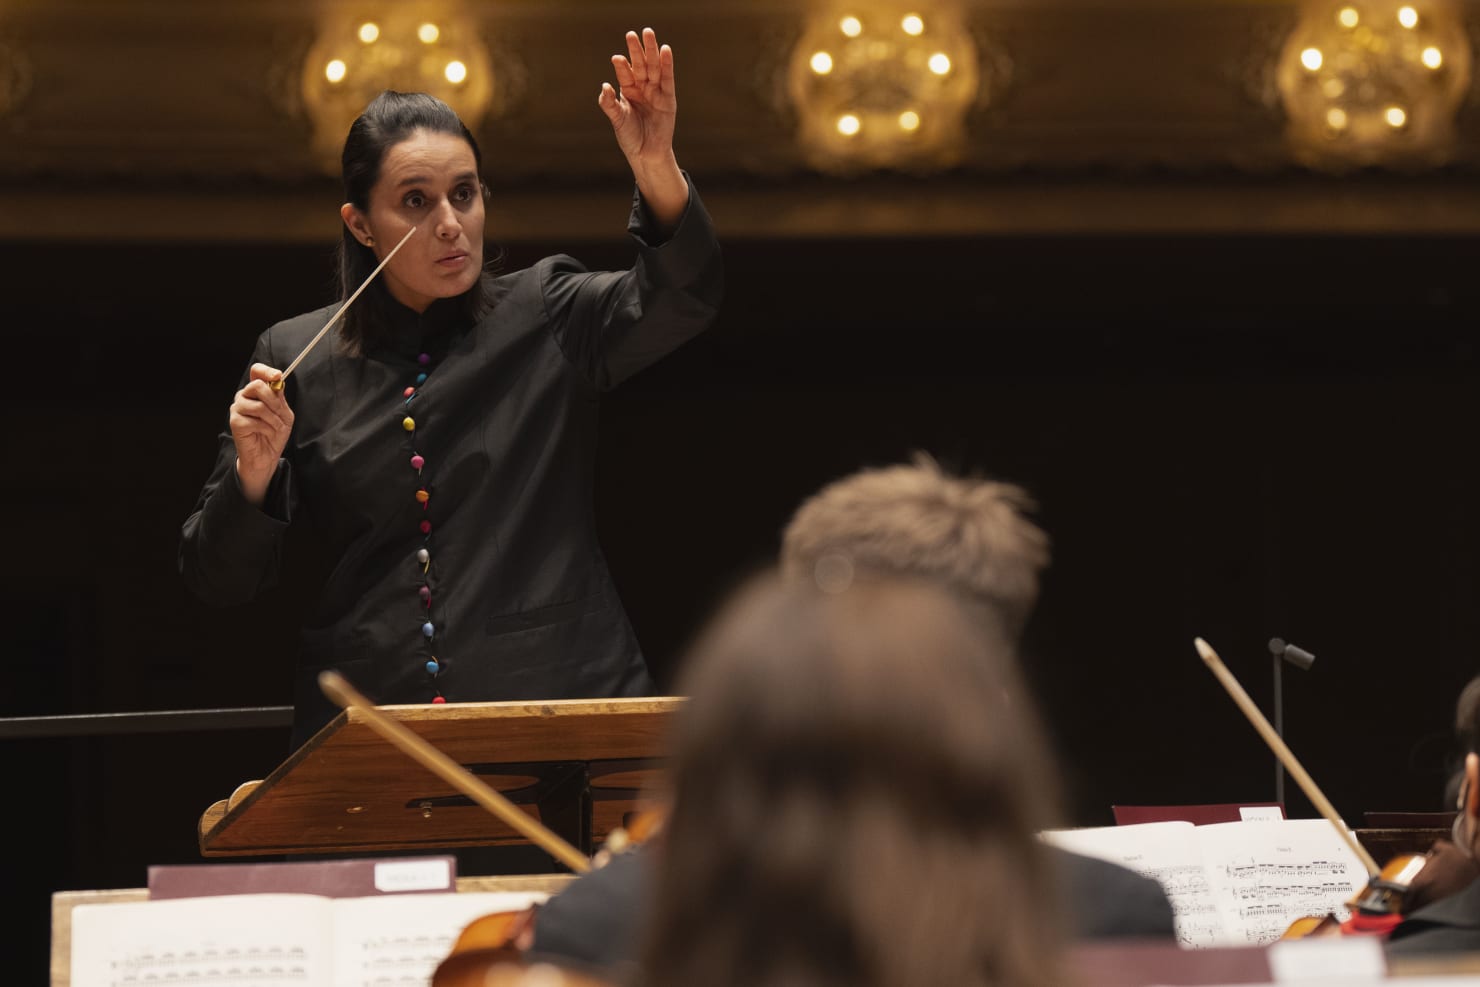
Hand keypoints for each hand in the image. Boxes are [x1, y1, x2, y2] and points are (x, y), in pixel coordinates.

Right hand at [230, 363, 293, 506]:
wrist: (266, 455)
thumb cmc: (274, 433)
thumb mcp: (284, 413)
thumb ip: (280, 398)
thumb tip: (277, 382)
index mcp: (256, 391)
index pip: (256, 371)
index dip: (266, 371)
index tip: (278, 376)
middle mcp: (244, 396)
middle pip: (256, 385)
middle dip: (274, 401)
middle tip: (281, 414)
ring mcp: (237, 408)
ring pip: (258, 405)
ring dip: (273, 419)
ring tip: (276, 428)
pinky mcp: (235, 422)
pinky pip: (255, 420)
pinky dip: (267, 428)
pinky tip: (267, 434)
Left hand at [599, 28, 676, 168]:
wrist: (646, 154)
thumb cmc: (630, 137)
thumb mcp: (617, 119)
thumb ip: (609, 103)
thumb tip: (604, 86)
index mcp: (628, 91)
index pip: (625, 74)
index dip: (622, 66)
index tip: (616, 58)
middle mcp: (642, 88)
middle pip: (640, 65)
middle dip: (636, 50)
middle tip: (631, 34)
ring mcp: (656, 92)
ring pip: (653, 67)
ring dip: (651, 51)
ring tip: (648, 33)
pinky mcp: (669, 98)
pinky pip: (667, 78)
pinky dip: (667, 64)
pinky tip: (665, 50)